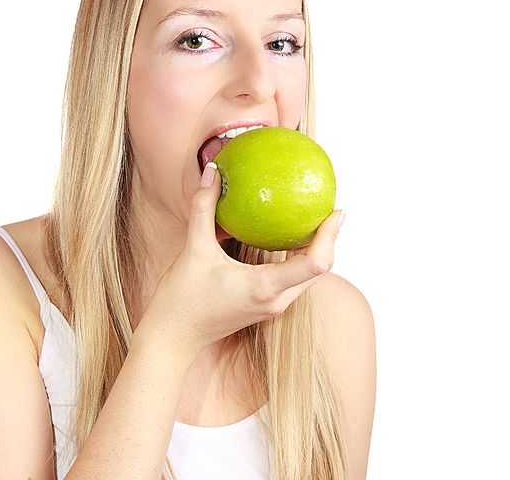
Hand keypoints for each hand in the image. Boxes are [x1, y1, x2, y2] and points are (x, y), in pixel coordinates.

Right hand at [136, 163, 343, 361]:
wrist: (172, 338)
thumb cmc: (181, 299)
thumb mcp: (193, 248)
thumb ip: (204, 208)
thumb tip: (212, 171)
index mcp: (265, 287)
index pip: (315, 263)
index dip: (330, 236)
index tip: (337, 212)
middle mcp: (276, 300)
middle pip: (319, 269)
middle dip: (328, 240)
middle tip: (329, 209)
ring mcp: (273, 307)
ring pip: (308, 277)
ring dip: (315, 251)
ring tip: (313, 220)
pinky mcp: (266, 307)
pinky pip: (293, 281)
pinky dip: (298, 260)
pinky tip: (287, 239)